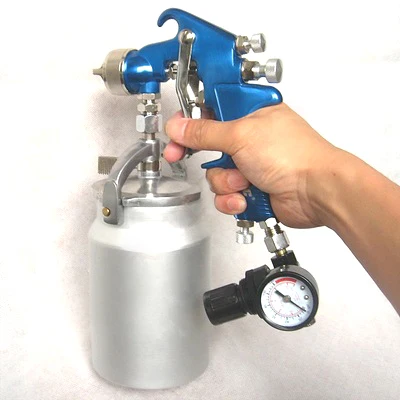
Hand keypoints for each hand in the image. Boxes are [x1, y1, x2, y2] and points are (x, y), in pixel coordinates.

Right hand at [164, 103, 339, 227]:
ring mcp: (251, 164)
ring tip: (244, 180)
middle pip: (208, 144)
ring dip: (226, 181)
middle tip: (179, 154)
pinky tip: (247, 196)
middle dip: (202, 155)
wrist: (316, 193)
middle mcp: (250, 137)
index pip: (212, 109)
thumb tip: (180, 126)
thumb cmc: (294, 156)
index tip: (176, 128)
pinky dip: (233, 198)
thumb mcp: (242, 135)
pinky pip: (226, 194)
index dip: (191, 118)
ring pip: (216, 174)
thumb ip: (205, 132)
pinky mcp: (252, 187)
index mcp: (251, 113)